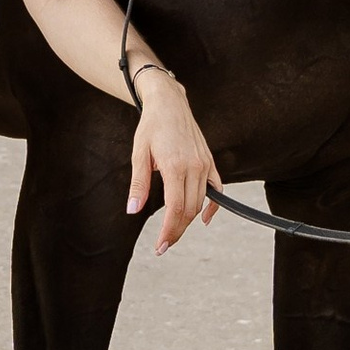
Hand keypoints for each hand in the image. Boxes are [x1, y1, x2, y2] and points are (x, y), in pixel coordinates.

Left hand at [128, 76, 218, 251]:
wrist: (170, 103)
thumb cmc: (151, 126)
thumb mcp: (139, 153)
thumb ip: (138, 184)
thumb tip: (133, 209)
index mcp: (175, 166)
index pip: (176, 209)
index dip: (169, 231)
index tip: (161, 246)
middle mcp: (194, 167)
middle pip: (189, 210)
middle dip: (176, 231)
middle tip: (163, 245)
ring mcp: (205, 165)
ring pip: (201, 203)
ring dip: (188, 220)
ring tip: (172, 230)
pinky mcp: (210, 162)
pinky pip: (216, 190)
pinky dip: (212, 207)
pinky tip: (204, 219)